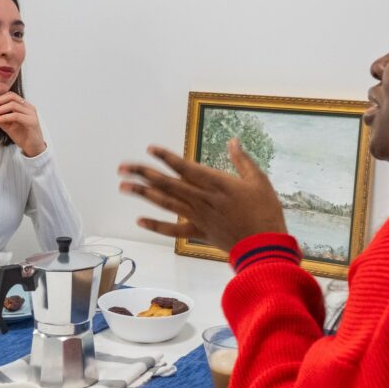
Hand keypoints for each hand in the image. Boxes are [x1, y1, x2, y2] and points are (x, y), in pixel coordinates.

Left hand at [0, 92, 45, 156]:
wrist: (33, 148)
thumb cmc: (22, 136)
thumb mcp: (6, 126)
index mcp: (24, 106)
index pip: (10, 95)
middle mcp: (29, 107)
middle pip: (12, 97)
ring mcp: (31, 114)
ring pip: (13, 105)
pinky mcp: (32, 122)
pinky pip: (16, 116)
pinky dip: (5, 117)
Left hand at [118, 138, 287, 252]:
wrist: (265, 246)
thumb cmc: (266, 212)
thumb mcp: (259, 181)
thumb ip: (243, 160)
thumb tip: (233, 141)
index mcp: (217, 183)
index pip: (185, 167)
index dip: (167, 158)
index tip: (150, 149)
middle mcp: (202, 199)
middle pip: (168, 183)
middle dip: (144, 173)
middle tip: (122, 167)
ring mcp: (198, 217)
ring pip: (166, 203)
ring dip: (143, 194)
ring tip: (124, 186)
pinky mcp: (199, 234)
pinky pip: (173, 230)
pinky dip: (155, 225)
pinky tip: (139, 220)